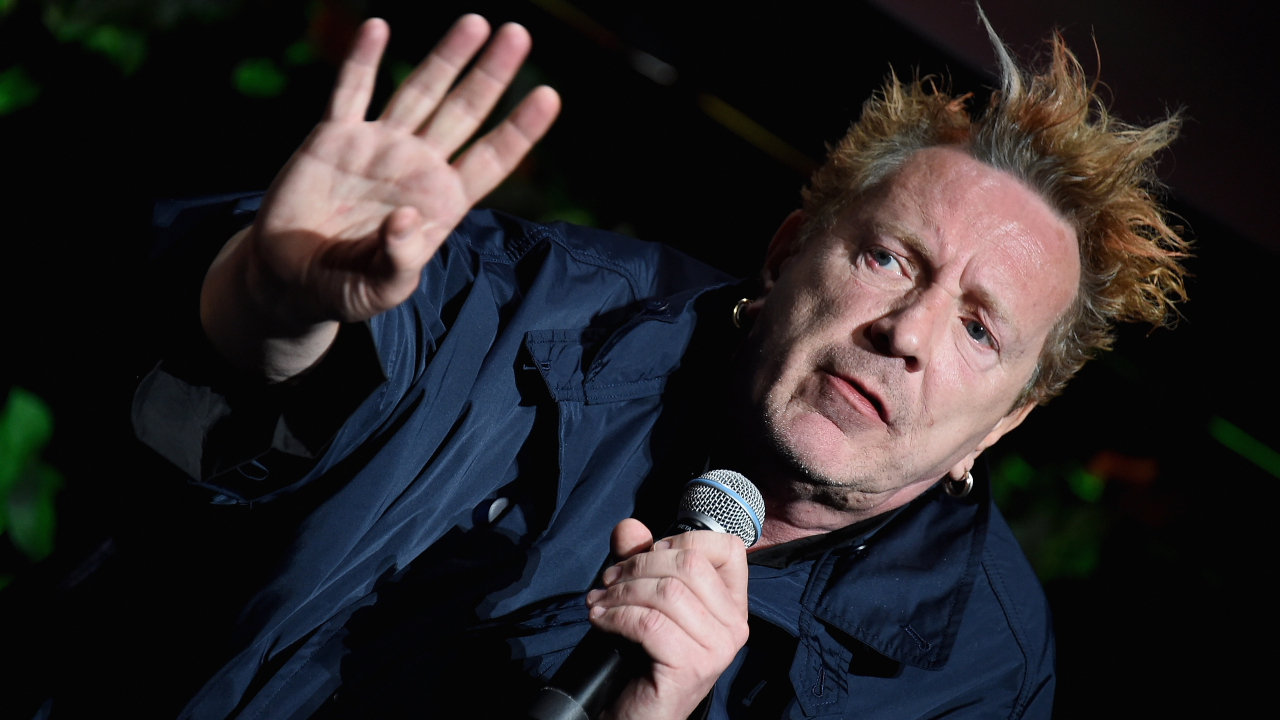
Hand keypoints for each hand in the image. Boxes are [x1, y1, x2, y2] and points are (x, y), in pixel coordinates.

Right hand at [200, 15, 559, 379]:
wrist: (292, 280)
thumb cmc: (345, 290)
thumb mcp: (378, 291)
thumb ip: (399, 261)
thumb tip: (408, 219)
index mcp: (441, 203)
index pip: (491, 160)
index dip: (520, 129)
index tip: (548, 96)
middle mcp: (417, 166)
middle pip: (463, 112)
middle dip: (490, 75)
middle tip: (518, 34)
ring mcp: (378, 147)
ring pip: (418, 92)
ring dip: (445, 58)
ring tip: (475, 22)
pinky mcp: (332, 138)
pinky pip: (350, 92)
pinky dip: (362, 60)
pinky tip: (378, 28)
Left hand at [586, 519, 749, 719]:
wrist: (638, 714)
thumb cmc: (644, 658)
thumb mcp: (643, 598)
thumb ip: (639, 559)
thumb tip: (629, 528)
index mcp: (732, 605)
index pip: (728, 548)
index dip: (684, 541)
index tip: (650, 553)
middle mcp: (735, 626)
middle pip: (689, 565)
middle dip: (639, 565)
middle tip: (609, 580)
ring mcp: (717, 649)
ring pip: (668, 592)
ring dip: (622, 592)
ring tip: (599, 601)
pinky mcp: (691, 667)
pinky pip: (650, 623)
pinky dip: (617, 616)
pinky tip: (600, 620)